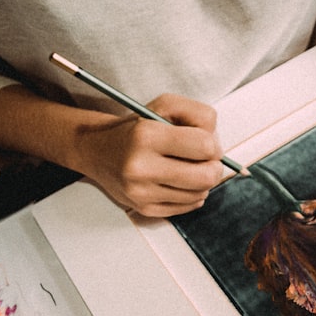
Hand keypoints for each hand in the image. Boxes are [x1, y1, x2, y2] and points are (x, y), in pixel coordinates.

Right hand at [71, 93, 225, 216]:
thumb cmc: (139, 127)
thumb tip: (217, 146)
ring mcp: (142, 192)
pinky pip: (188, 207)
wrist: (98, 151)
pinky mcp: (144, 209)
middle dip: (214, 167)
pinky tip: (181, 182)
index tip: (203, 142)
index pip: (205, 146)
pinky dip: (192, 194)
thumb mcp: (166, 106)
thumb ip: (199, 115)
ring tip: (188, 168)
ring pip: (200, 194)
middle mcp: (141, 167)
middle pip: (206, 177)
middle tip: (205, 159)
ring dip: (203, 181)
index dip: (212, 144)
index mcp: (146, 135)